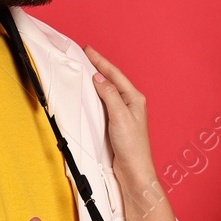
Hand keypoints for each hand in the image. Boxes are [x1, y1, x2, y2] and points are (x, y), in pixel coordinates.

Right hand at [84, 45, 156, 188]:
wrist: (134, 170)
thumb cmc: (132, 146)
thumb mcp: (120, 116)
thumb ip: (109, 95)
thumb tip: (99, 78)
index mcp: (135, 98)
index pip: (115, 74)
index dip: (101, 61)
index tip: (88, 50)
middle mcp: (131, 103)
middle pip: (112, 79)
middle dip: (99, 66)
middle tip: (85, 54)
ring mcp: (124, 113)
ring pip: (108, 90)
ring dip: (98, 79)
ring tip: (86, 68)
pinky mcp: (117, 123)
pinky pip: (105, 102)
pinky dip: (96, 94)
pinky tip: (90, 93)